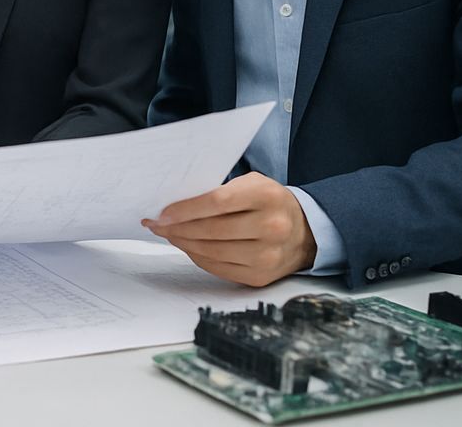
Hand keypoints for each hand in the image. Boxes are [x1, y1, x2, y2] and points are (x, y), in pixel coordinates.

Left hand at [141, 172, 316, 286]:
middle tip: (155, 224)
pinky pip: (218, 268)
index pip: (217, 202)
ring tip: (166, 234)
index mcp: (267, 197)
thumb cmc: (268, 202)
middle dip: (176, 228)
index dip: (185, 209)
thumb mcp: (251, 184)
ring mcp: (267, 256)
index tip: (161, 213)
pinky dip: (197, 256)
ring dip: (182, 243)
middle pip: (211, 230)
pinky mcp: (260, 277)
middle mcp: (271, 228)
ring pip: (212, 252)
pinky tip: (186, 246)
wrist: (306, 233)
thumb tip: (175, 204)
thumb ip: (219, 190)